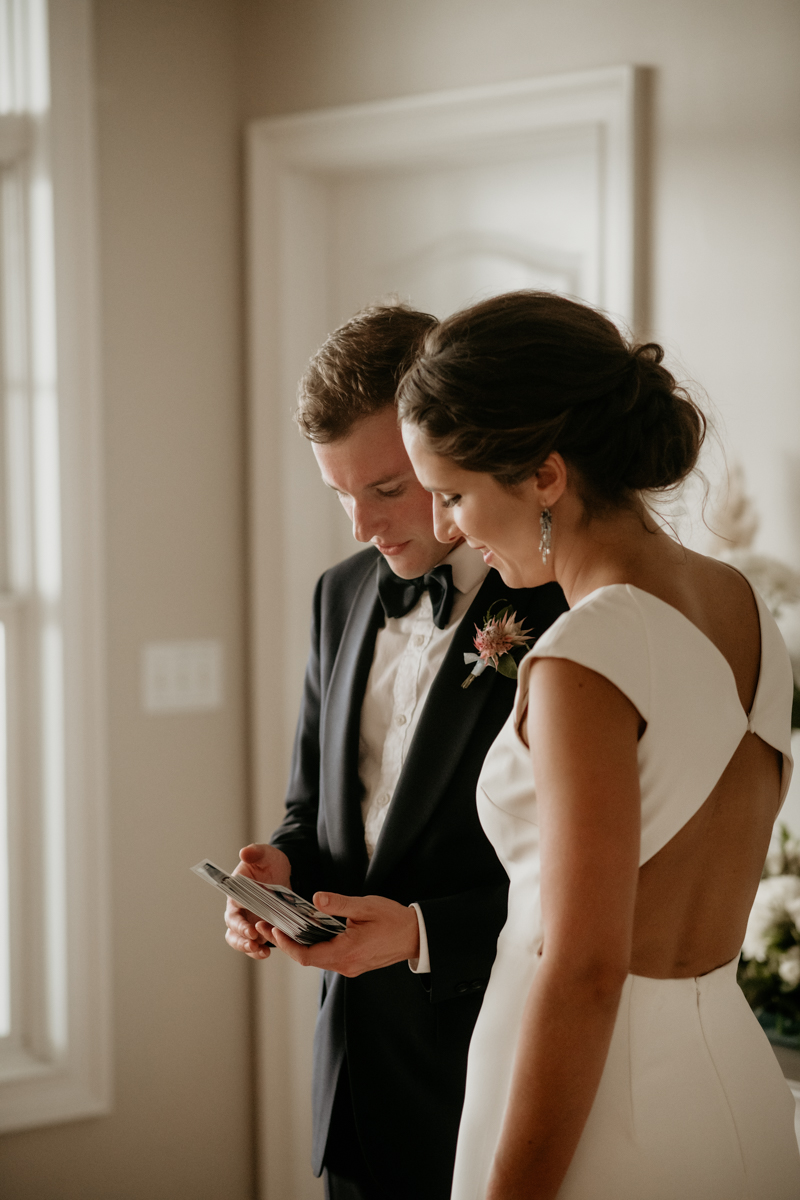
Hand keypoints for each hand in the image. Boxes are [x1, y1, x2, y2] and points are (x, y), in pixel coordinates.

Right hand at [224, 843, 291, 960]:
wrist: (283, 872)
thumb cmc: (270, 863)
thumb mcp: (267, 854)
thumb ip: (256, 853)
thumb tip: (245, 852)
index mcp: (236, 892)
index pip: (233, 910)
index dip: (239, 922)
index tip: (250, 930)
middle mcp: (239, 909)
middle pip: (233, 929)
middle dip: (242, 938)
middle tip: (254, 941)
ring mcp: (248, 920)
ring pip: (239, 940)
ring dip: (247, 948)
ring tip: (261, 951)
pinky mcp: (258, 928)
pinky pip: (253, 944)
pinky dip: (257, 950)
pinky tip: (267, 952)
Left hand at [266, 892, 419, 976]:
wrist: (416, 936)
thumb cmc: (393, 919)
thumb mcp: (365, 906)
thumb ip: (339, 904)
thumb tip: (315, 899)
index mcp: (347, 952)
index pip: (307, 955)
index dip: (287, 945)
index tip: (274, 930)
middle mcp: (345, 965)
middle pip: (307, 959)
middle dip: (287, 944)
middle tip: (267, 926)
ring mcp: (350, 966)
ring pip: (317, 958)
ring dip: (299, 945)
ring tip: (282, 927)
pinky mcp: (353, 964)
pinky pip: (328, 957)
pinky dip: (314, 946)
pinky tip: (307, 932)